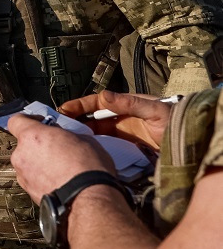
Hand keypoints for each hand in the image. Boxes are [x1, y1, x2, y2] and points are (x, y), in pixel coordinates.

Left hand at [9, 114, 115, 203]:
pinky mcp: (30, 193)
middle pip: (24, 144)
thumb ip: (65, 134)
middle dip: (39, 145)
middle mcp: (22, 155)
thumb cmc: (88, 170)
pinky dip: (43, 179)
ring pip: (28, 163)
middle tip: (57, 148)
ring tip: (62, 168)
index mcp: (32, 136)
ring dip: (40, 164)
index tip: (40, 122)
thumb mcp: (84, 139)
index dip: (28, 120)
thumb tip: (64, 137)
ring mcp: (24, 176)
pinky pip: (33, 180)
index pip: (16, 120)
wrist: (90, 202)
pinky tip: (61, 182)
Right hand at [57, 90, 171, 151]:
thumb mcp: (155, 110)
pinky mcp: (125, 151)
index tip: (63, 110)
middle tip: (57, 126)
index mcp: (125, 106)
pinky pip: (104, 148)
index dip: (79, 106)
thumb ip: (130, 103)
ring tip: (64, 140)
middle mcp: (120, 119)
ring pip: (95, 134)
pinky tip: (82, 152)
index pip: (96, 103)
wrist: (191, 147)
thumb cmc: (176, 123)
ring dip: (81, 135)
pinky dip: (92, 148)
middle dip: (75, 121)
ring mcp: (122, 136)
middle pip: (92, 119)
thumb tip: (103, 96)